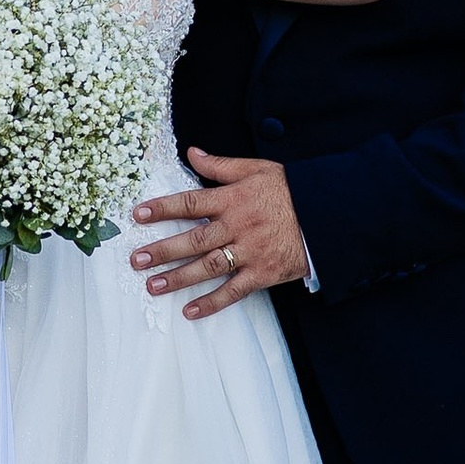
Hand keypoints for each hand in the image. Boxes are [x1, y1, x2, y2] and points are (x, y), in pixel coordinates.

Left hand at [129, 148, 309, 316]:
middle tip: (137, 260)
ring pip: (208, 267)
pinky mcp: (263, 273)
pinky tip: (191, 311)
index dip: (163, 209)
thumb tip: (192, 153)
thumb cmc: (291, 191)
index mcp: (233, 199)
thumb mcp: (257, 169)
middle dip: (163, 250)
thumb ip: (221, 165)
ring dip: (179, 278)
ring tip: (153, 286)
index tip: (139, 215)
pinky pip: (234, 291)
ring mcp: (250, 252)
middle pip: (194, 240)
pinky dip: (212, 302)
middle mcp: (238, 226)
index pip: (190, 204)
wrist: (328, 215)